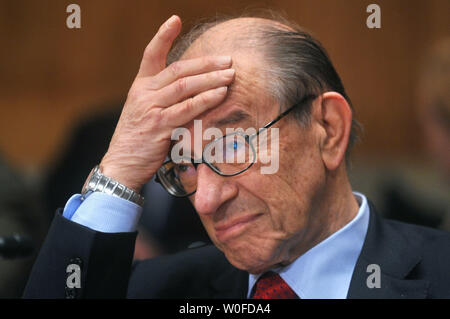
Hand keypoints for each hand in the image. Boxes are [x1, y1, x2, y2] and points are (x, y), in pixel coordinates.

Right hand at [99, 15, 233, 191]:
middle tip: (228, 60)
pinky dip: (206, 100)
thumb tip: (191, 90)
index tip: (175, 20)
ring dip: (211, 79)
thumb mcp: (143, 112)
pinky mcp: (160, 126)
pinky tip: (220, 94)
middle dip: (206, 63)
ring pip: (185, 86)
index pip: (150, 55)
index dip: (163, 36)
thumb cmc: (137, 140)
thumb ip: (162, 98)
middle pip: (178, 70)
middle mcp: (144, 93)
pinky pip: (187, 109)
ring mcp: (151, 109)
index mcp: (140, 87)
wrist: (121, 165)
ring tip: (231, 74)